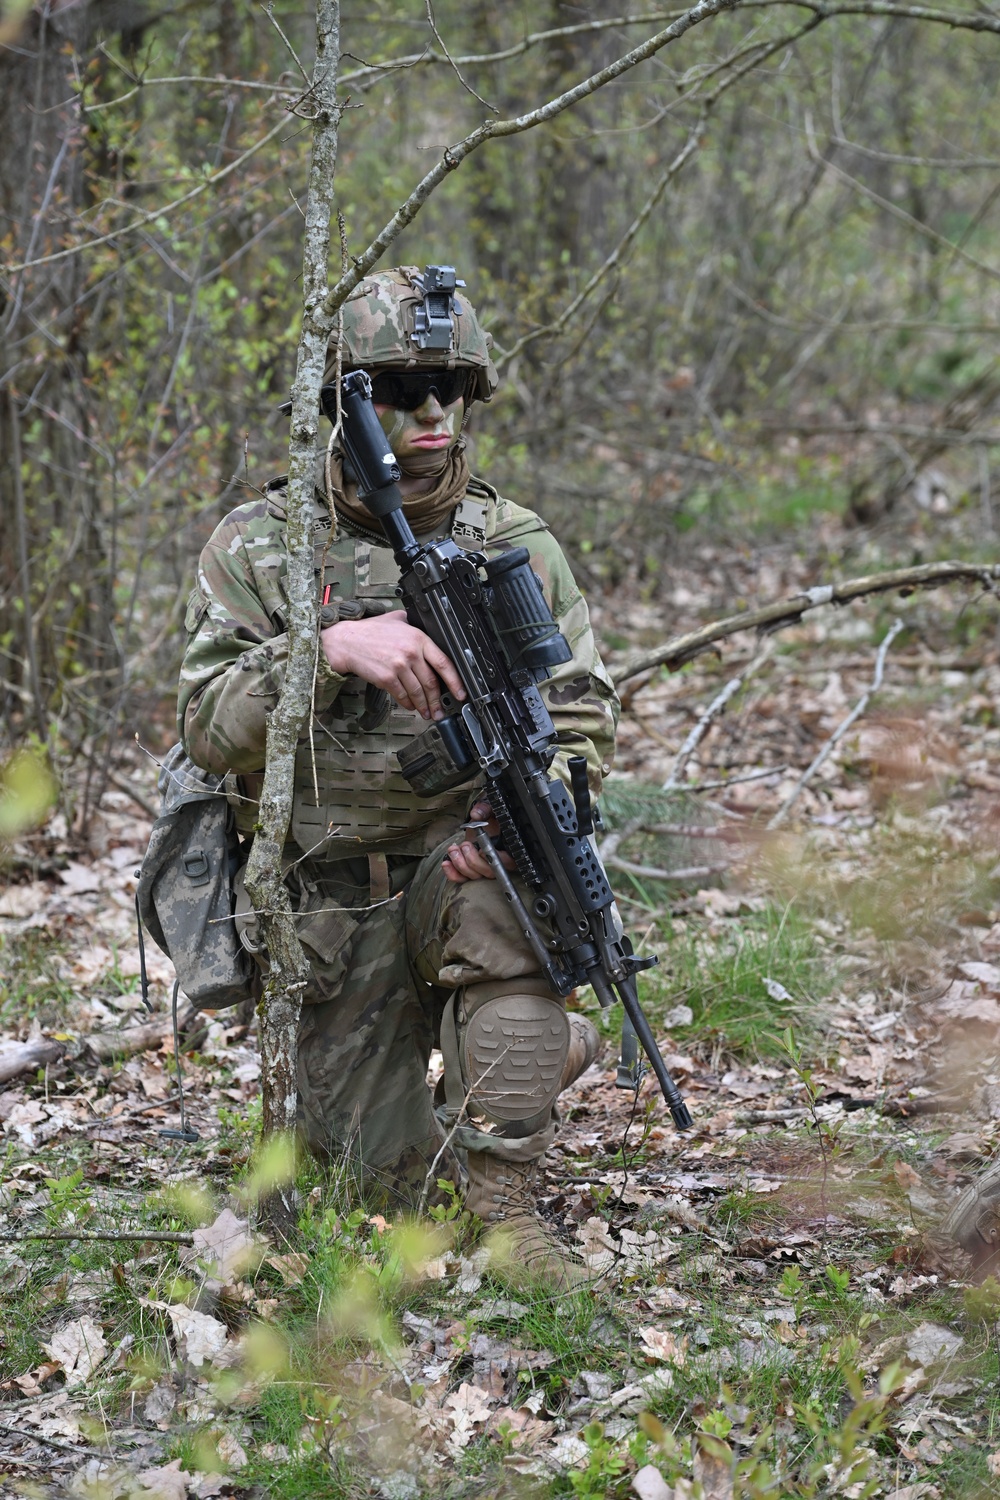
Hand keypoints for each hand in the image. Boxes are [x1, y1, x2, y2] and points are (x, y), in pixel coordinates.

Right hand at [321, 612, 464, 719]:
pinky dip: (409, 703)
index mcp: (418, 638)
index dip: (455, 681)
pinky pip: (402, 695)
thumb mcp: (396, 619)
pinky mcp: (387, 678)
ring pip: (418, 692)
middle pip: (431, 682)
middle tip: (441, 709)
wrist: (346, 642)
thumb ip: (413, 624)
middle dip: (438, 700)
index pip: (444, 662)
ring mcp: (399, 667)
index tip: (460, 692)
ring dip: (424, 706)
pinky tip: (411, 706)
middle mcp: (411, 653)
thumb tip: (427, 627)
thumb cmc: (369, 631)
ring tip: (428, 713)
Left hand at [442, 800, 514, 884]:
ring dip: (460, 864)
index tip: (482, 850)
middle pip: (489, 872)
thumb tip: (476, 814)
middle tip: (465, 845)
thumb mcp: (489, 809)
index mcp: (508, 848)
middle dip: (473, 861)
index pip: (508, 861)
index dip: (495, 859)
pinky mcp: (470, 872)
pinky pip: (462, 879)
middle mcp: (497, 862)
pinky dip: (453, 874)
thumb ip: (485, 809)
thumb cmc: (488, 817)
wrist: (479, 824)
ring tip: (453, 849)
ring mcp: (483, 869)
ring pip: (475, 877)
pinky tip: (446, 863)